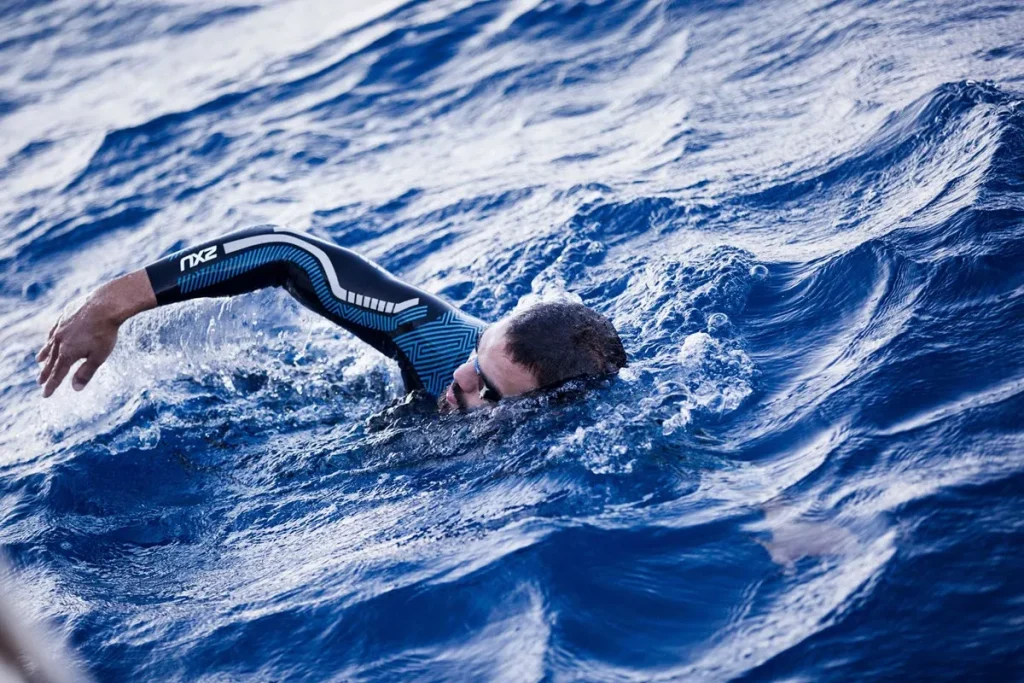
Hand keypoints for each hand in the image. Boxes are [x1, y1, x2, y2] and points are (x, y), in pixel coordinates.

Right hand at [36, 270, 155, 396]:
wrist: (105, 305)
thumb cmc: (105, 333)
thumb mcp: (98, 357)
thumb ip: (86, 373)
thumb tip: (75, 388)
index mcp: (67, 353)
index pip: (57, 374)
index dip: (51, 386)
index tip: (45, 395)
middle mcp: (60, 341)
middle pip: (51, 361)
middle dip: (46, 373)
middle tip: (40, 381)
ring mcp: (61, 328)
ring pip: (50, 344)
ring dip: (45, 354)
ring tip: (39, 361)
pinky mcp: (65, 316)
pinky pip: (54, 331)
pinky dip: (50, 338)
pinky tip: (50, 339)